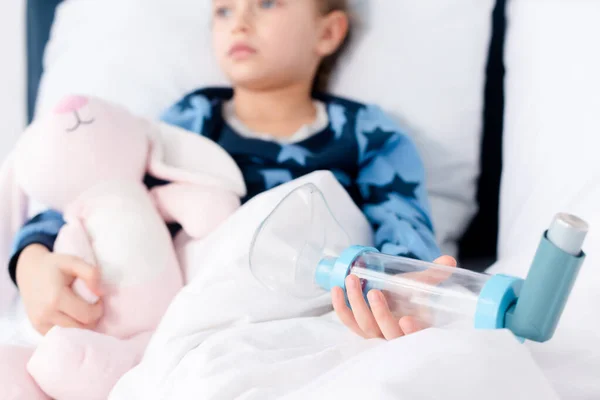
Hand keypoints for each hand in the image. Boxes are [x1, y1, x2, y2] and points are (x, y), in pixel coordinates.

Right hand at [16, 244, 103, 334]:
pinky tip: (73, 316)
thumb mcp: (74, 261)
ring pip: (71, 335)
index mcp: (55, 298)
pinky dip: (71, 329)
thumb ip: (90, 273)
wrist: (29, 271)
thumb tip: (100, 293)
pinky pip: (61, 336)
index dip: (98, 309)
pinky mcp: (38, 328)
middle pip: (80, 328)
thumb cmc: (55, 266)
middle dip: (92, 319)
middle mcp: (45, 314)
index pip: (87, 316)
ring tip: (83, 311)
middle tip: (92, 306)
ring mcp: (40, 323)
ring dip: (82, 326)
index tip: (98, 300)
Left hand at [332, 255, 456, 339]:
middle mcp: (396, 336)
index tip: (408, 320)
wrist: (395, 295)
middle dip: (380, 313)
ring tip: (352, 280)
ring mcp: (376, 334)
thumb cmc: (411, 293)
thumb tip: (449, 261)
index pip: (418, 337)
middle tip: (375, 292)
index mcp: (418, 329)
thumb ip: (435, 273)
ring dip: (356, 304)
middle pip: (387, 333)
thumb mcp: (423, 283)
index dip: (413, 331)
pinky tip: (336, 290)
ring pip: (365, 326)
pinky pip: (348, 322)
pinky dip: (340, 307)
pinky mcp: (359, 328)